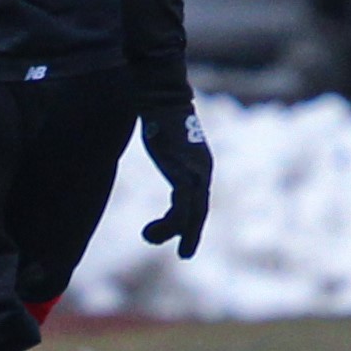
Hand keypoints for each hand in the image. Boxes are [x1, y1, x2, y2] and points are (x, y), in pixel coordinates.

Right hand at [138, 97, 212, 258]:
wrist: (161, 96)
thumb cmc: (158, 114)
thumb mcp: (165, 138)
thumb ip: (166, 148)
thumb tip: (157, 141)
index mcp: (199, 165)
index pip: (198, 200)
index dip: (193, 222)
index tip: (184, 237)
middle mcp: (202, 171)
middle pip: (199, 211)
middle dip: (191, 234)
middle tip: (184, 254)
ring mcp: (195, 172)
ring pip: (190, 213)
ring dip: (172, 231)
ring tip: (149, 238)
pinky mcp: (183, 172)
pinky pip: (181, 207)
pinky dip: (171, 224)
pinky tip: (154, 231)